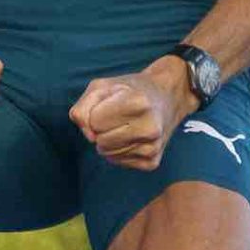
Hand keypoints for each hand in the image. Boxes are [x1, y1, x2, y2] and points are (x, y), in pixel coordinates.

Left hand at [70, 57, 196, 171]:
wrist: (167, 97)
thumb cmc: (130, 90)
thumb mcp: (102, 87)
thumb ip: (82, 109)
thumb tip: (89, 137)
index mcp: (138, 103)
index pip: (95, 122)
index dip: (97, 113)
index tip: (112, 104)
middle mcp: (150, 127)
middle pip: (100, 140)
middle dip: (102, 128)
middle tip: (119, 116)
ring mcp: (153, 147)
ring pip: (108, 154)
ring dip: (110, 141)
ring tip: (127, 125)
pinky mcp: (152, 162)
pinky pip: (119, 162)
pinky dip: (119, 151)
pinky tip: (133, 137)